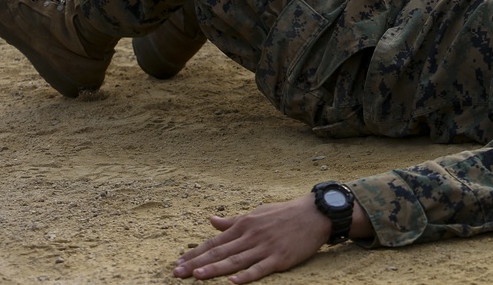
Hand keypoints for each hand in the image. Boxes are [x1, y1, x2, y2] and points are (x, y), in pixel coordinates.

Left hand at [173, 195, 328, 282]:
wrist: (315, 213)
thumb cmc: (284, 213)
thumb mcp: (257, 213)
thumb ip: (233, 221)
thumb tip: (211, 220)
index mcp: (245, 224)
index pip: (215, 242)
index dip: (195, 252)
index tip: (179, 261)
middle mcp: (252, 236)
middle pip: (220, 252)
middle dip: (197, 263)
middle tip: (177, 273)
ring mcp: (265, 247)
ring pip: (235, 261)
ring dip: (215, 269)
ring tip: (197, 276)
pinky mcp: (279, 257)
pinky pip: (259, 268)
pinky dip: (246, 275)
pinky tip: (232, 282)